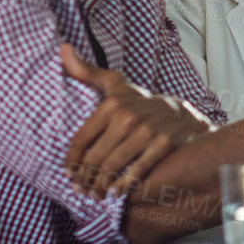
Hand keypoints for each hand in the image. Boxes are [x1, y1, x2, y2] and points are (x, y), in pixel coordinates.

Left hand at [61, 45, 214, 198]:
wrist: (182, 113)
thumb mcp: (115, 85)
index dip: (71, 161)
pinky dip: (124, 185)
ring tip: (95, 194)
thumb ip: (86, 72)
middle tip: (80, 190)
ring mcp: (147, 131)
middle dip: (84, 178)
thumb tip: (62, 49)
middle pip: (95, 157)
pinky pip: (137, 170)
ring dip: (100, 185)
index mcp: (112, 103)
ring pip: (114, 166)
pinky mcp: (163, 144)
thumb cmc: (140, 102)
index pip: (81, 140)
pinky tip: (115, 193)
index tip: (68, 174)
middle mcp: (128, 116)